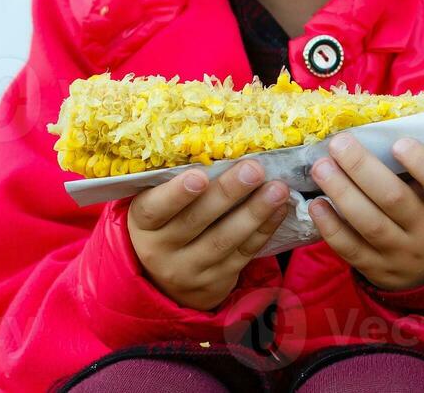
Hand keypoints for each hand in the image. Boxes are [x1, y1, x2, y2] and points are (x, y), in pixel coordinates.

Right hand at [127, 160, 290, 310]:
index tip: (199, 175)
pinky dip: (265, 229)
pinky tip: (280, 208)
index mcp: (143, 225)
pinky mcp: (217, 281)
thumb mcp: (158, 205)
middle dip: (227, 193)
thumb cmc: (167, 223)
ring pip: (224, 240)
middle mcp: (160, 251)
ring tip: (278, 188)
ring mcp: (189, 270)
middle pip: (195, 221)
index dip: (175, 194)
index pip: (153, 209)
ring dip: (255, 212)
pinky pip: (244, 253)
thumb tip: (219, 142)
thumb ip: (177, 182)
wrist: (167, 280)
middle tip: (254, 169)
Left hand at [308, 134, 423, 290]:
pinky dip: (331, 226)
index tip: (398, 143)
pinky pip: (350, 249)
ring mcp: (400, 253)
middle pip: (394, 199)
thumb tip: (371, 133)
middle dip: (362, 168)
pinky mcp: (376, 269)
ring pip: (369, 223)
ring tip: (321, 167)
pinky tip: (316, 205)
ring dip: (341, 192)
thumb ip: (415, 171)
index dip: (422, 163)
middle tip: (339, 144)